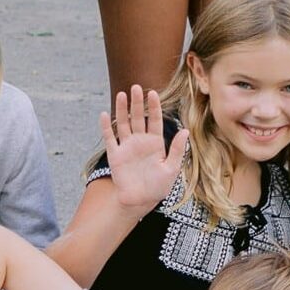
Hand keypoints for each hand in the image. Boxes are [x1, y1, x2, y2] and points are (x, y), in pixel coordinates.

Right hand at [99, 87, 187, 211]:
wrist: (140, 201)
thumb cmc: (157, 187)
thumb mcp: (171, 169)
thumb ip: (177, 150)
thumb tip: (186, 131)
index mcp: (155, 143)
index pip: (155, 120)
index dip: (154, 107)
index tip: (153, 93)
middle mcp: (140, 141)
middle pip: (138, 117)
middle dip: (137, 103)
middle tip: (136, 87)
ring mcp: (127, 147)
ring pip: (123, 123)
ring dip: (122, 109)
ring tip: (121, 94)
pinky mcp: (115, 155)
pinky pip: (110, 138)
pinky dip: (106, 127)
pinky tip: (103, 115)